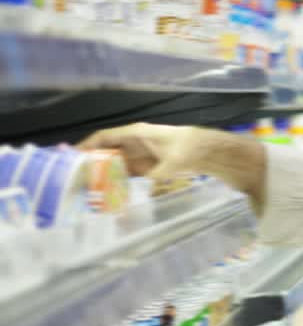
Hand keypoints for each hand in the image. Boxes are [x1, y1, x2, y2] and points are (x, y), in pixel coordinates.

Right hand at [79, 123, 203, 177]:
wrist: (207, 152)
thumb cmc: (188, 151)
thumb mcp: (170, 163)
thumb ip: (154, 175)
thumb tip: (139, 187)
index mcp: (136, 134)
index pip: (105, 137)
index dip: (88, 145)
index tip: (72, 156)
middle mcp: (134, 143)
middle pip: (106, 151)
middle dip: (91, 163)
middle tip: (75, 177)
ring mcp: (139, 155)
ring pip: (114, 163)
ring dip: (102, 174)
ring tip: (87, 187)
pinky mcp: (146, 166)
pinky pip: (126, 172)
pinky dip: (116, 180)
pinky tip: (108, 191)